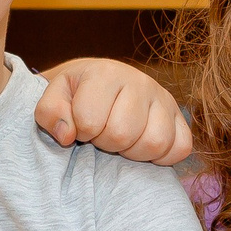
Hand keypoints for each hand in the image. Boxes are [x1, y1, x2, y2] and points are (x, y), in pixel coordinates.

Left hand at [35, 59, 192, 164]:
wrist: (102, 83)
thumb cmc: (77, 93)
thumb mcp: (54, 95)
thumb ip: (50, 113)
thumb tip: (67, 136)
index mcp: (106, 73)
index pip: (89, 121)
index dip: (80, 131)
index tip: (81, 125)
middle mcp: (140, 82)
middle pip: (122, 134)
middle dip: (105, 143)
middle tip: (101, 133)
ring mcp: (164, 100)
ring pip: (154, 143)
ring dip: (132, 152)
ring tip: (121, 140)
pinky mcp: (180, 119)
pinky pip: (181, 148)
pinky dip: (161, 157)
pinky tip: (141, 145)